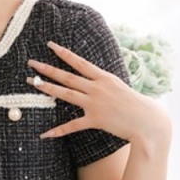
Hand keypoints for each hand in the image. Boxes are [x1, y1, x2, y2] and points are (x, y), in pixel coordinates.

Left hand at [27, 41, 170, 141]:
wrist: (147, 121)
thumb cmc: (135, 103)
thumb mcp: (118, 86)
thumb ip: (103, 82)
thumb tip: (92, 78)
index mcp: (104, 77)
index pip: (80, 62)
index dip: (64, 53)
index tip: (50, 45)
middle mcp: (97, 88)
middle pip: (67, 76)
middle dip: (48, 69)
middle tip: (31, 63)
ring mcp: (95, 103)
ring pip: (66, 94)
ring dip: (48, 88)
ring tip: (32, 83)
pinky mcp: (95, 120)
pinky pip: (72, 125)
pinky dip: (58, 130)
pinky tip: (45, 134)